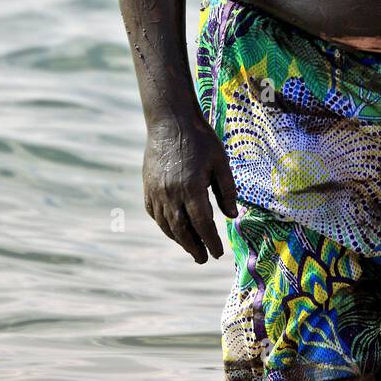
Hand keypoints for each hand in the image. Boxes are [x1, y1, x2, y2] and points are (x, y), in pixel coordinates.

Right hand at [142, 115, 238, 262]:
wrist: (170, 121)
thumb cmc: (201, 139)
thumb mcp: (221, 162)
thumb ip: (227, 190)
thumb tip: (232, 216)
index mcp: (192, 188)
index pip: (202, 224)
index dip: (211, 241)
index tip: (218, 254)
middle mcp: (171, 194)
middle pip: (182, 230)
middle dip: (194, 247)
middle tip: (203, 259)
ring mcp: (156, 191)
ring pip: (166, 224)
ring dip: (179, 239)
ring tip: (191, 248)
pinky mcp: (148, 186)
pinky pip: (154, 213)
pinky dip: (164, 225)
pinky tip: (174, 229)